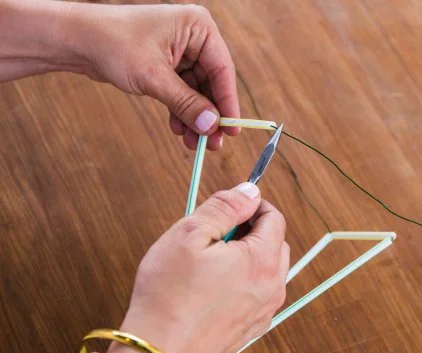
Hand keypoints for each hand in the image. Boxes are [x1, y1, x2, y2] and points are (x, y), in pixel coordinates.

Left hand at [66, 3, 239, 149]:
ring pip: (197, 93)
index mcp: (198, 27)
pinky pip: (183, 93)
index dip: (228, 103)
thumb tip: (212, 126)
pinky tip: (179, 130)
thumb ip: (186, 103)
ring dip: (195, 119)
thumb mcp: (154, 77)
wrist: (76, 40)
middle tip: (213, 144)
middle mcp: (194, 37)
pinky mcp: (168, 66)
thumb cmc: (113, 43)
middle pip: (212, 84)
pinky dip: (181, 112)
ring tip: (194, 144)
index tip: (232, 129)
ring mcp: (181, 52)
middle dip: (210, 115)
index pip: (222, 69)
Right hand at [105, 183, 288, 352]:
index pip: (274, 218)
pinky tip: (210, 289)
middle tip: (213, 235)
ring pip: (266, 269)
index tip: (228, 207)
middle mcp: (273, 288)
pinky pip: (256, 294)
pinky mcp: (251, 330)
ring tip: (208, 263)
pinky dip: (241, 282)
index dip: (251, 206)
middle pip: (274, 243)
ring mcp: (264, 312)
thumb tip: (249, 191)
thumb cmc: (168, 294)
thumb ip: (224, 207)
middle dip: (249, 231)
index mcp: (263, 261)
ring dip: (245, 257)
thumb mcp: (190, 234)